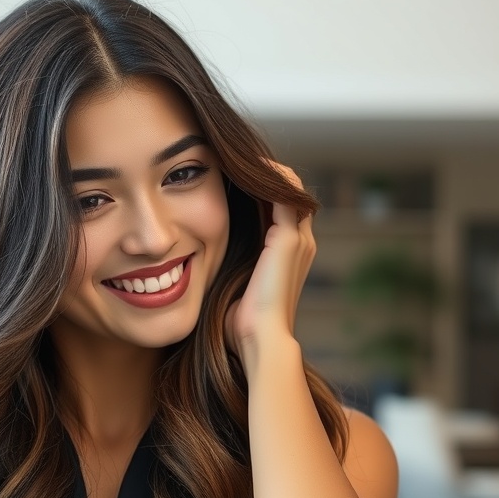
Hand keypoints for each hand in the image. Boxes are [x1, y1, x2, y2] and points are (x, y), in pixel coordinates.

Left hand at [225, 162, 314, 365]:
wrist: (259, 340)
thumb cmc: (241, 322)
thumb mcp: (235, 282)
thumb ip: (229, 263)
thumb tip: (197, 257)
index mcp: (291, 251)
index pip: (281, 204)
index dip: (259, 186)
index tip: (229, 173)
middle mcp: (302, 241)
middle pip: (288, 189)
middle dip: (261, 172)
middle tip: (230, 157)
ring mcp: (300, 239)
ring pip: (288, 186)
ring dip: (264, 169)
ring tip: (234, 157)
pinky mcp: (290, 239)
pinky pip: (284, 194)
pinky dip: (266, 179)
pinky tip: (241, 169)